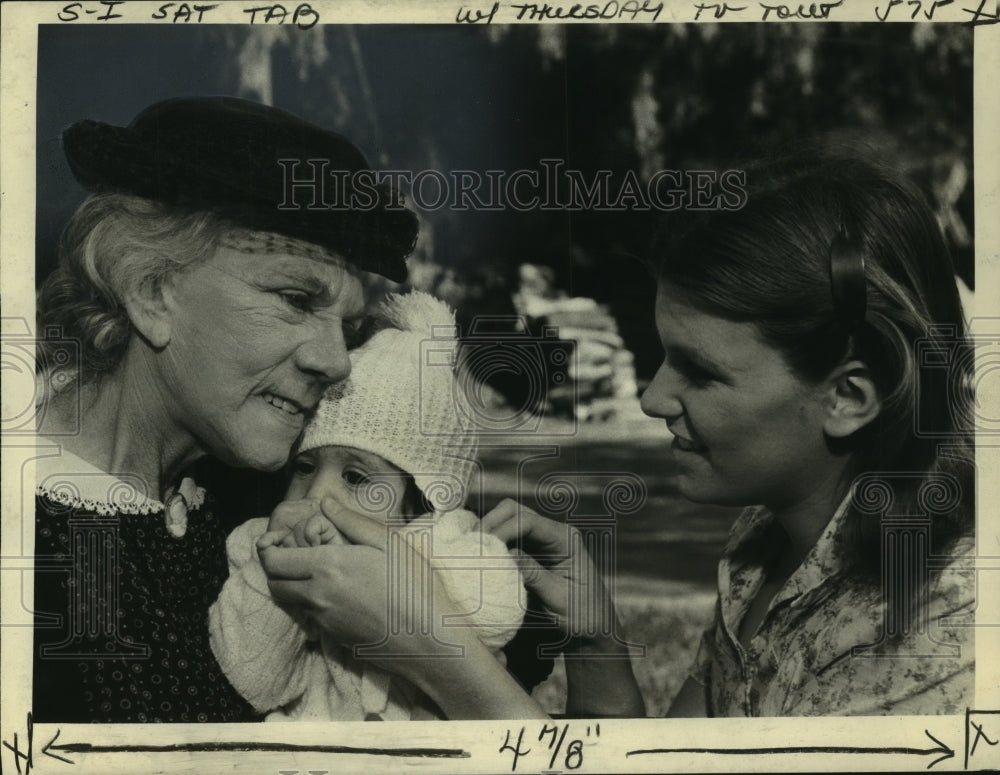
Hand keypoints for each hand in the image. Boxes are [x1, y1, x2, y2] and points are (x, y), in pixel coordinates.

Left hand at [258, 498, 470, 660]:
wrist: (429, 639)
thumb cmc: (414, 585)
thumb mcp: (389, 542)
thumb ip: (352, 521)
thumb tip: (325, 503)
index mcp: (328, 566)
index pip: (273, 560)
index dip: (268, 546)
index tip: (280, 537)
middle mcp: (317, 595)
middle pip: (274, 582)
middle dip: (276, 566)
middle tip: (295, 552)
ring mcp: (323, 620)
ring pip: (289, 601)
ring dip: (292, 584)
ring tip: (318, 570)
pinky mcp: (333, 637)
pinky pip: (310, 616)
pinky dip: (313, 602)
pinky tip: (340, 592)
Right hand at [480, 498, 613, 643]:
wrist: (594, 628)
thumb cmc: (583, 615)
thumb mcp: (558, 597)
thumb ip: (533, 575)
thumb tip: (506, 555)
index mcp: (566, 538)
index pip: (528, 521)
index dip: (502, 530)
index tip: (485, 549)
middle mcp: (553, 532)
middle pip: (514, 511)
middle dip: (491, 523)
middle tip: (474, 546)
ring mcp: (542, 540)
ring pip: (508, 520)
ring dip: (489, 532)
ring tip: (474, 551)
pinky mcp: (532, 551)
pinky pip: (508, 537)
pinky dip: (493, 543)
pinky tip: (483, 556)